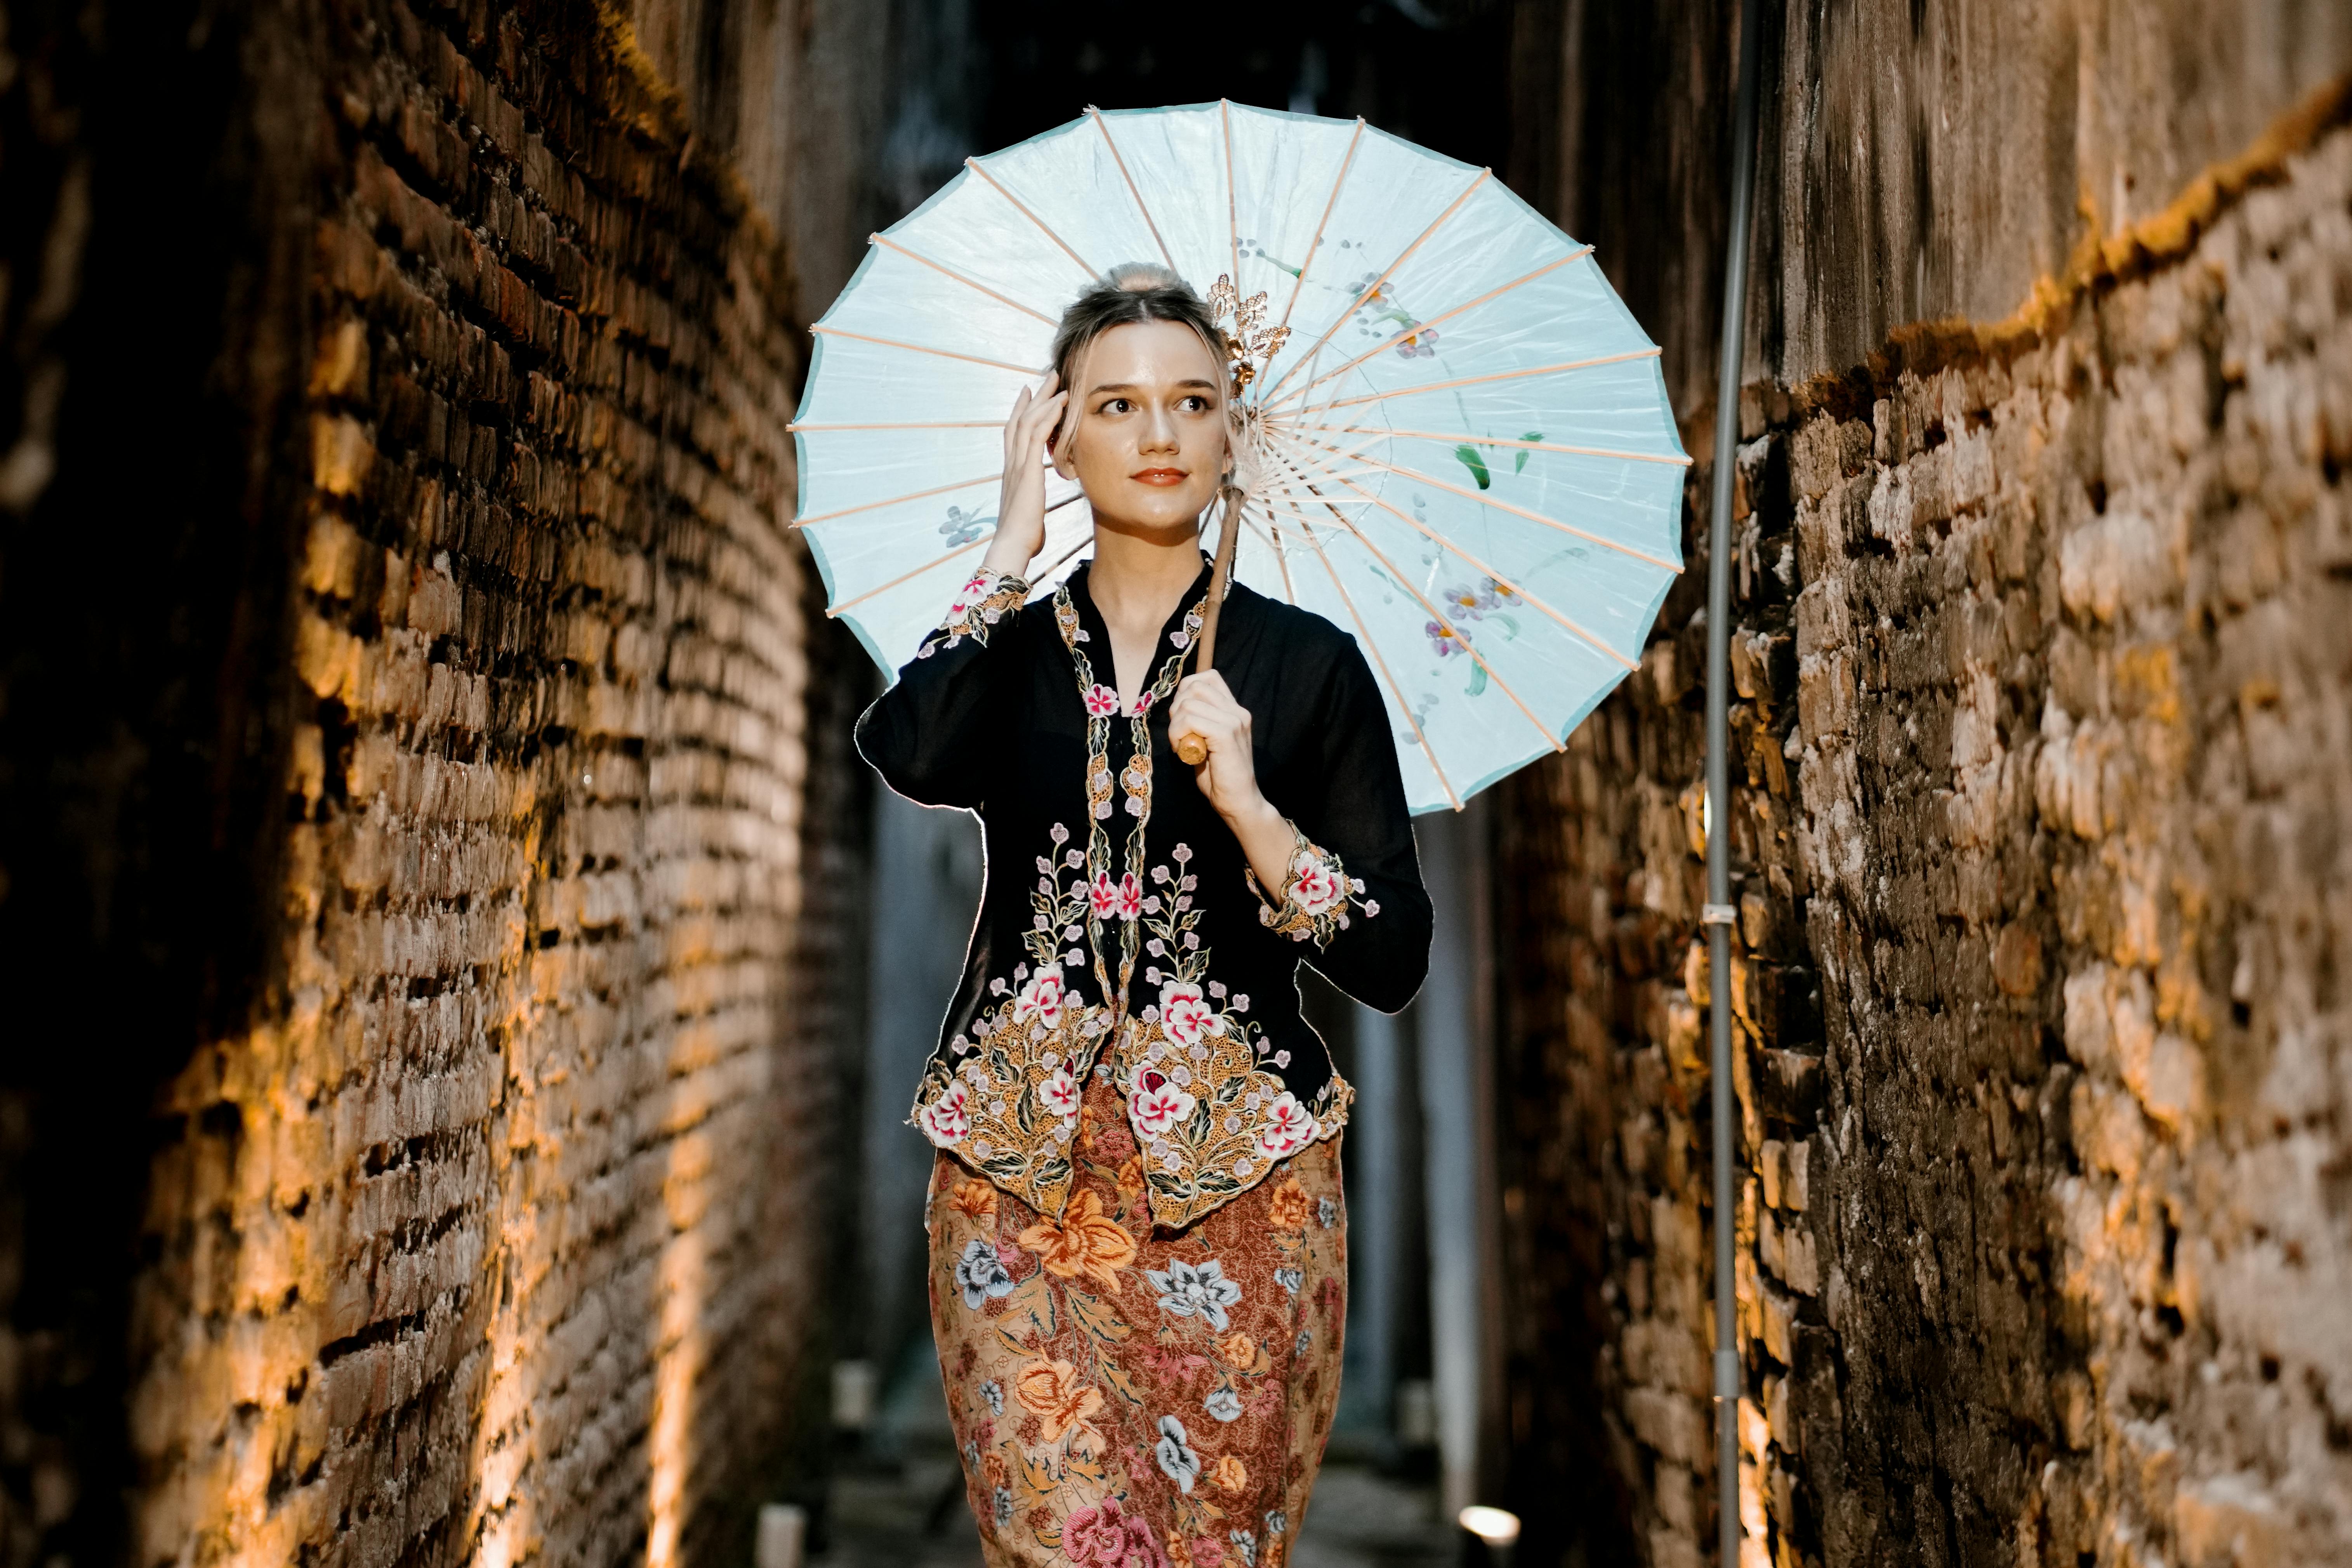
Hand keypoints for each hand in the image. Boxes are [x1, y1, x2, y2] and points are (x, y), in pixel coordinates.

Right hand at [980, 373, 1065, 579]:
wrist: (1013, 546)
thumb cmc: (1022, 538)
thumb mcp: (1028, 513)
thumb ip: (1030, 505)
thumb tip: (1033, 515)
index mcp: (1012, 472)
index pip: (1014, 433)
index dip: (1020, 411)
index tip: (1029, 393)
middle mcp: (1012, 463)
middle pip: (1020, 419)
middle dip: (1035, 396)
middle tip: (1048, 376)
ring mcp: (1018, 465)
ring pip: (1028, 421)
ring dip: (1044, 399)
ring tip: (1058, 380)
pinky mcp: (1028, 470)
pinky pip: (1038, 434)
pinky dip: (1049, 415)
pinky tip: (1061, 403)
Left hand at [1170, 673, 1297, 891]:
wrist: (1240, 802)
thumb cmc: (1220, 777)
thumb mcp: (1207, 741)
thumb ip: (1198, 720)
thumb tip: (1178, 706)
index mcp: (1234, 710)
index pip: (1207, 678)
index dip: (1185, 692)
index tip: (1182, 718)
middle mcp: (1237, 711)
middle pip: (1194, 685)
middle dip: (1177, 708)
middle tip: (1179, 735)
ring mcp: (1234, 721)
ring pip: (1189, 703)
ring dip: (1176, 725)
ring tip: (1182, 746)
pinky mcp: (1226, 734)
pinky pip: (1191, 720)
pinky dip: (1179, 734)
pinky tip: (1185, 752)